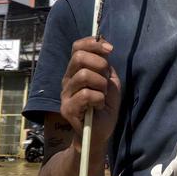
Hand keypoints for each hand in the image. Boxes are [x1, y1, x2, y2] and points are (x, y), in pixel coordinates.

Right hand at [60, 36, 121, 154]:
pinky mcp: (67, 109)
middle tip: (106, 79)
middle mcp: (68, 79)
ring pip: (84, 75)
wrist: (100, 131)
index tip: (110, 49)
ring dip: (101, 84)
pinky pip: (85, 95)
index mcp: (77, 70)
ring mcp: (65, 94)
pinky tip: (99, 106)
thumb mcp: (110, 81)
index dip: (93, 43)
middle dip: (99, 64)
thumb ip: (105, 65)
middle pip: (78, 57)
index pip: (77, 47)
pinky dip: (99, 99)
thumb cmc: (105, 105)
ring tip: (103, 95)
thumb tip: (104, 45)